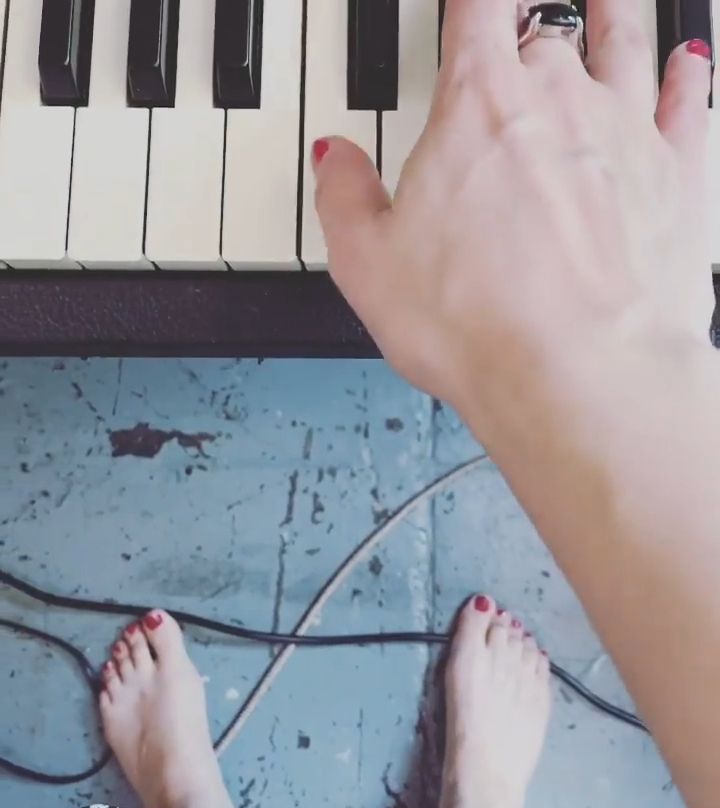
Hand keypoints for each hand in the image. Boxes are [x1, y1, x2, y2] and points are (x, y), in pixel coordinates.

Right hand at [313, 0, 714, 429]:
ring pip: (625, 47)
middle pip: (546, 31)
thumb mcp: (366, 265)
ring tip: (605, 5)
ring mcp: (627, 136)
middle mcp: (559, 102)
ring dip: (614, 19)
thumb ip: (344, 198)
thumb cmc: (477, 323)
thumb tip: (335, 160)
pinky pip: (688, 107)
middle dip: (529, 27)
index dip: (470, 3)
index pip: (475, 10)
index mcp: (478, 107)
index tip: (466, 9)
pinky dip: (687, 81)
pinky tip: (686, 68)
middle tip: (520, 31)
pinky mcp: (679, 183)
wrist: (576, 374)